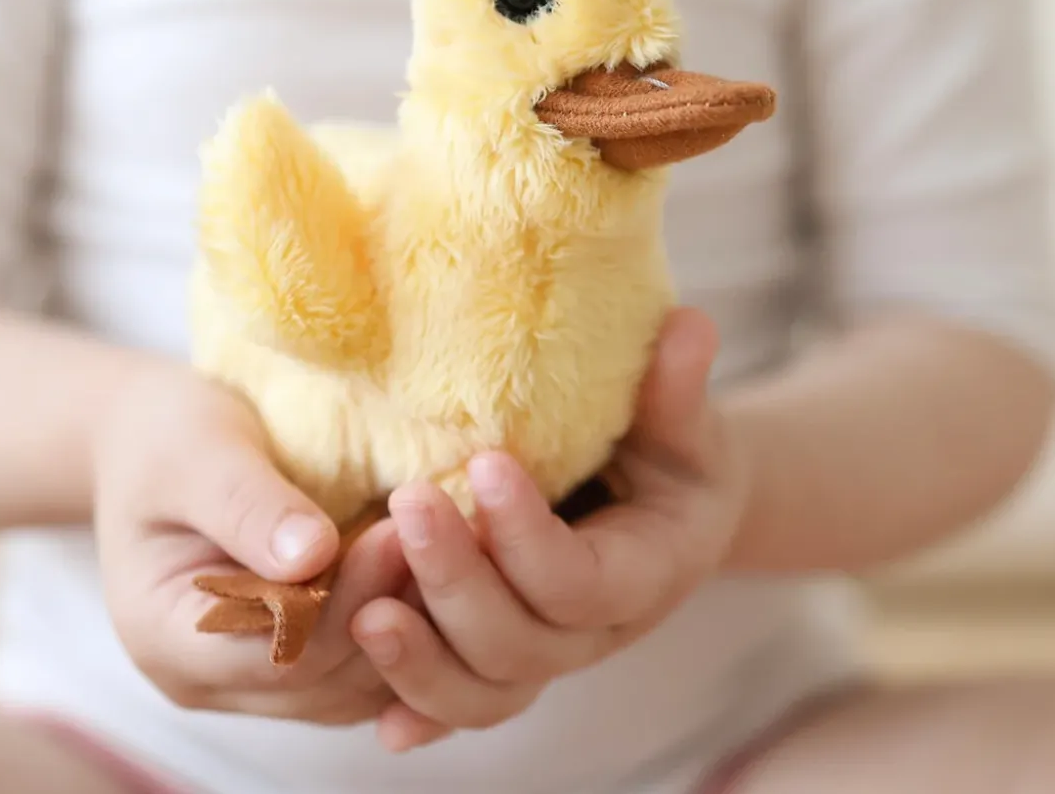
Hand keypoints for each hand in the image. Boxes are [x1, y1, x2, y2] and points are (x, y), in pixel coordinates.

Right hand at [93, 358, 408, 722]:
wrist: (148, 438)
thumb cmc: (165, 436)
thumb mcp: (195, 453)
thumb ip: (248, 505)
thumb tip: (312, 555)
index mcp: (166, 635)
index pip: (271, 650)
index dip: (340, 599)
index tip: (394, 533)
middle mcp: (207, 678)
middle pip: (317, 675)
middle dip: (384, 608)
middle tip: (443, 540)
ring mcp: (249, 678)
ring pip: (348, 682)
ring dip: (405, 624)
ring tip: (453, 555)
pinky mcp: (290, 657)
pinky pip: (356, 665)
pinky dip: (399, 623)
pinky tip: (435, 572)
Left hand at [350, 308, 748, 751]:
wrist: (664, 501)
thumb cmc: (670, 446)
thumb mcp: (681, 419)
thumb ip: (677, 388)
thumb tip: (689, 326)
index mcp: (644, 573)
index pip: (581, 581)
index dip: (529, 537)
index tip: (485, 462)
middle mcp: (594, 632)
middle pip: (521, 644)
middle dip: (456, 581)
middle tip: (406, 501)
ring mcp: (546, 653)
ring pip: (485, 689)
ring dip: (422, 660)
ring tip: (364, 611)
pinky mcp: (503, 658)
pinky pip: (463, 703)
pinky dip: (424, 712)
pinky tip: (385, 729)